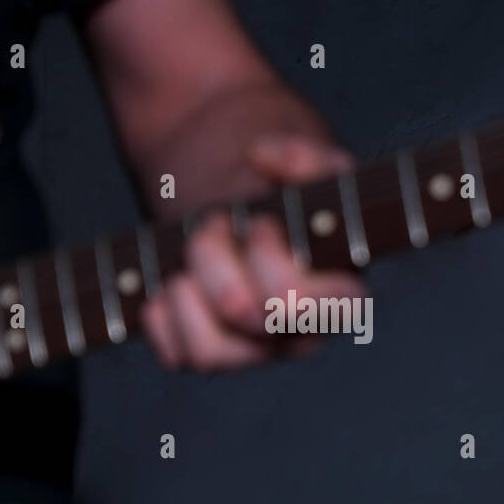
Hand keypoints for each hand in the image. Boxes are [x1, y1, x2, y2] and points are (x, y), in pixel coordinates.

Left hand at [135, 81, 367, 369]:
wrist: (223, 168)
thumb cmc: (271, 165)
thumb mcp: (300, 144)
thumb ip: (305, 151)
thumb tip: (264, 156)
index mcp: (340, 290)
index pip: (307, 306)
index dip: (270, 261)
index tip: (261, 222)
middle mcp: (302, 331)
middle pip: (249, 317)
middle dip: (217, 257)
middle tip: (215, 222)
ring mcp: (255, 349)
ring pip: (210, 354)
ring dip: (186, 289)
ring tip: (190, 252)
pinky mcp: (210, 352)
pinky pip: (178, 358)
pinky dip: (163, 314)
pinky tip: (171, 278)